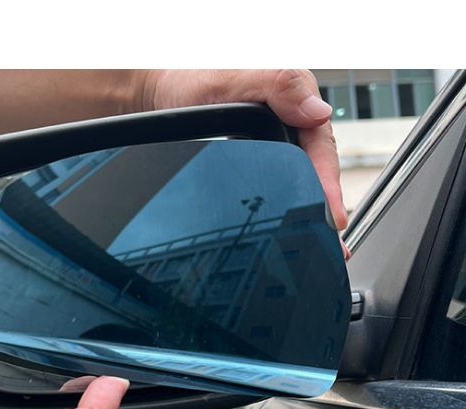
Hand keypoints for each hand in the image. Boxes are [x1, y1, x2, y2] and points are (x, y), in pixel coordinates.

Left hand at [144, 69, 346, 232]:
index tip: (333, 215)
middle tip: (331, 240)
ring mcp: (278, 130)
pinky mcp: (264, 145)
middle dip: (325, 204)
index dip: (329, 184)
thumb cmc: (192, 78)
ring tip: (319, 236)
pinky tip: (292, 216)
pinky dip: (289, 195)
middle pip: (316, 163)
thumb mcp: (232, 78)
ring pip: (302, 171)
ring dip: (311, 203)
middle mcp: (291, 113)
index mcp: (294, 93)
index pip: (321, 145)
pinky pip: (283, 172)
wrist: (164, 89)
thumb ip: (277, 85)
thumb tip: (318, 111)